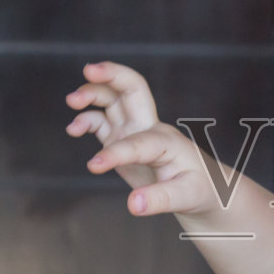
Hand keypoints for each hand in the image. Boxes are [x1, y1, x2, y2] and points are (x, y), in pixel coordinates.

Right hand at [65, 62, 217, 215]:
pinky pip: (101, 121)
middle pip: (132, 88)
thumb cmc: (198, 190)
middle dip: (111, 74)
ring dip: (92, 94)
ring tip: (71, 101)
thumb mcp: (186, 197)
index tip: (94, 166)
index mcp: (167, 140)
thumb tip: (134, 205)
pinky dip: (86, 119)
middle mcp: (150, 128)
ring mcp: (135, 131)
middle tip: (88, 69)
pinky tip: (73, 130)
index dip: (117, 152)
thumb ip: (160, 200)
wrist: (202, 188)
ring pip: (113, 100)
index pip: (139, 141)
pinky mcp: (123, 139)